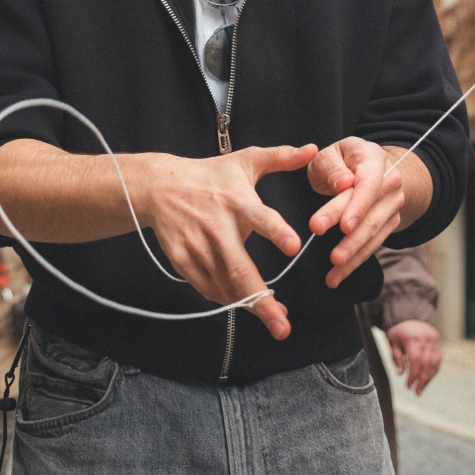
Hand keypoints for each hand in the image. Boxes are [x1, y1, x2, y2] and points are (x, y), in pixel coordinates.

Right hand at [137, 144, 317, 340]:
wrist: (161, 186)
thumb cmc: (211, 174)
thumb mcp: (246, 161)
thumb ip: (281, 158)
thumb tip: (313, 149)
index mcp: (238, 201)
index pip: (260, 217)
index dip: (276, 231)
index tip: (294, 246)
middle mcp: (218, 226)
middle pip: (241, 269)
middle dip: (262, 300)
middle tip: (283, 324)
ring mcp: (198, 246)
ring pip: (226, 285)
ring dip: (249, 304)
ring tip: (273, 317)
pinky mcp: (183, 260)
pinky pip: (208, 288)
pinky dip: (226, 298)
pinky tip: (243, 302)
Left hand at [307, 137, 412, 288]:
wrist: (367, 166)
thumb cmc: (341, 160)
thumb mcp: (329, 154)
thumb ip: (332, 167)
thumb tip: (343, 184)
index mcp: (374, 159)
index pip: (369, 184)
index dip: (358, 206)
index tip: (343, 226)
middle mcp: (391, 182)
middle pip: (371, 214)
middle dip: (352, 238)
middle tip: (333, 256)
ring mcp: (393, 204)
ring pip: (374, 233)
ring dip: (354, 254)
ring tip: (334, 270)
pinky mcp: (389, 223)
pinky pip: (373, 245)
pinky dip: (355, 262)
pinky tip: (337, 276)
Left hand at [387, 320, 441, 394]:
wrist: (412, 315)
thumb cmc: (400, 331)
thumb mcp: (393, 341)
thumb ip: (396, 357)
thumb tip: (400, 374)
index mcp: (413, 340)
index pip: (416, 361)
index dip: (413, 376)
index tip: (408, 386)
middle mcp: (426, 341)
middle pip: (426, 365)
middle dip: (421, 381)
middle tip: (416, 392)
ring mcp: (434, 343)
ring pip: (434, 364)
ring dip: (428, 379)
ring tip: (421, 390)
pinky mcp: (438, 345)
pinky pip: (438, 361)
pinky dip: (433, 372)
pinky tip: (427, 380)